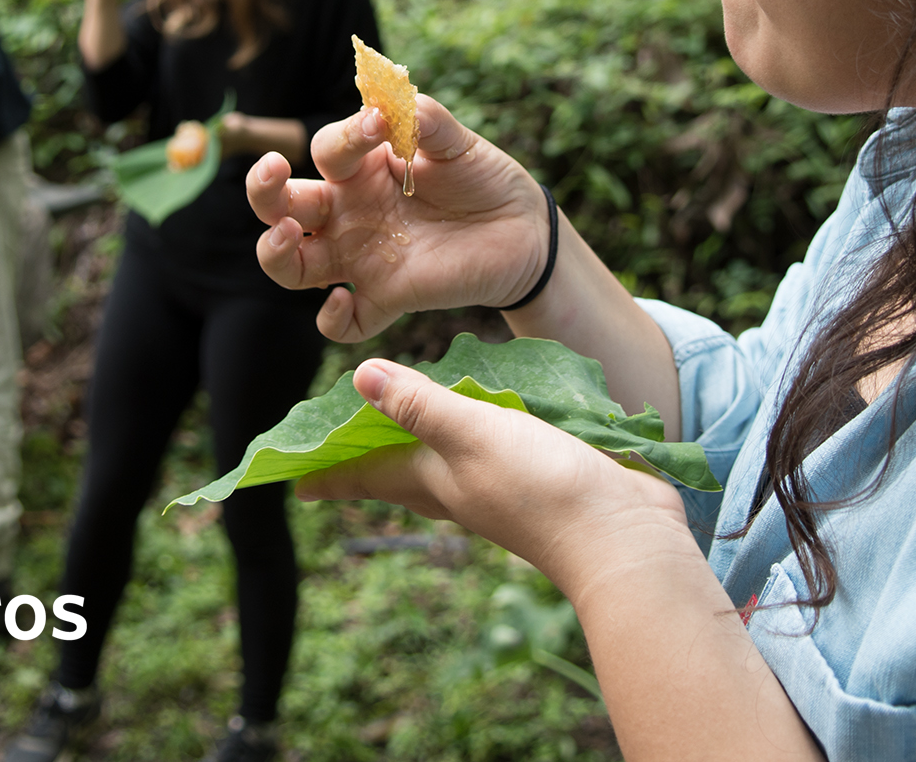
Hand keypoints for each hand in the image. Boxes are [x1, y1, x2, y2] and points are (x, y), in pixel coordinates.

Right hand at [248, 96, 549, 341]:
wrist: (523, 230)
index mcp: (362, 169)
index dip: (345, 136)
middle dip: (264, 190)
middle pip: (283, 204)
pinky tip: (343, 298)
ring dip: (274, 251)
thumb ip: (426, 119)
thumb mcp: (458, 143)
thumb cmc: (483, 178)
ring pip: (293, 265)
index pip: (328, 151)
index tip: (378, 125)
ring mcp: (362, 258)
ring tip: (285, 233)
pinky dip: (332, 319)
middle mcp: (349, 213)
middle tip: (273, 171)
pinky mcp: (386, 297)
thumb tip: (395, 99)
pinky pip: (344, 323)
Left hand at [298, 358, 686, 595]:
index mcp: (432, 482)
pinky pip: (492, 449)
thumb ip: (419, 406)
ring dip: (422, 438)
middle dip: (370, 455)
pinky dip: (477, 429)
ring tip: (407, 413)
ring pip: (446, 460)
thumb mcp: (471, 435)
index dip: (328, 474)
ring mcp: (500, 484)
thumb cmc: (538, 486)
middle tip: (342, 437)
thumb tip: (359, 377)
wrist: (623, 538)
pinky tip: (488, 411)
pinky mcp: (539, 474)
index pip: (365, 477)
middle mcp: (459, 487)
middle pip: (400, 471)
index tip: (293, 481)